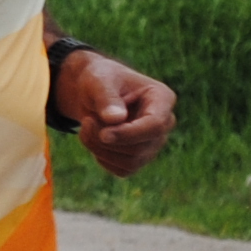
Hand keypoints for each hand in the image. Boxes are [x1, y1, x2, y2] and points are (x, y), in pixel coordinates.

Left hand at [59, 49, 177, 174]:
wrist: (93, 93)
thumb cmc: (99, 80)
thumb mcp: (98, 81)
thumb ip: (106, 97)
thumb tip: (116, 119)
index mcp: (162, 99)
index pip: (155, 125)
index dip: (129, 134)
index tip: (103, 134)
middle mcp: (164, 124)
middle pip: (141, 147)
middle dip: (107, 140)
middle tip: (86, 122)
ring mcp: (153, 143)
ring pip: (130, 162)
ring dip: (100, 149)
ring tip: (87, 126)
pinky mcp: (140, 158)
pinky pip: (122, 170)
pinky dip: (102, 158)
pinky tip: (95, 139)